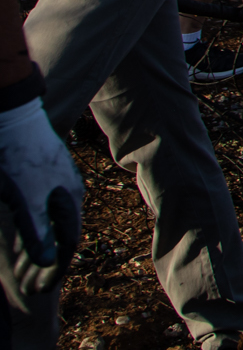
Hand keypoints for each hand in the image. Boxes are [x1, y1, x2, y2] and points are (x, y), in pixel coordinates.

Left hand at [0, 97, 82, 294]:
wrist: (9, 115)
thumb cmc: (16, 157)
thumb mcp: (24, 200)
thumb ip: (36, 232)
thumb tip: (48, 264)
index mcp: (67, 197)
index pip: (67, 242)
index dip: (54, 270)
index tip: (38, 291)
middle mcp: (64, 190)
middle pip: (60, 234)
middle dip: (45, 263)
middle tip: (26, 286)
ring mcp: (51, 180)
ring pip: (48, 221)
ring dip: (36, 246)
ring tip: (21, 266)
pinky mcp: (36, 173)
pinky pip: (38, 209)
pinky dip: (29, 228)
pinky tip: (16, 233)